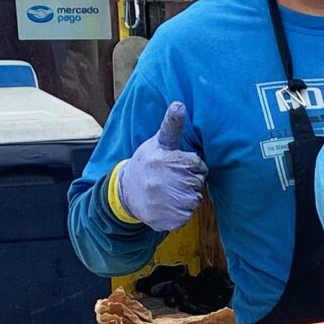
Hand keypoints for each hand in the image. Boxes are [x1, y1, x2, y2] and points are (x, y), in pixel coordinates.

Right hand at [113, 101, 202, 231]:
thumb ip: (172, 125)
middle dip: (190, 181)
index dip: (191, 166)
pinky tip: (167, 205)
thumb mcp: (159, 142)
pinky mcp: (166, 219)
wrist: (125, 192)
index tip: (175, 165)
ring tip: (169, 192)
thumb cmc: (148, 163)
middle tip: (171, 179)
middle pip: (198, 183)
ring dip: (187, 197)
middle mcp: (165, 181)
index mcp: (166, 159)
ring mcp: (165, 202)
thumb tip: (179, 104)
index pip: (198, 165)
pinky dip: (181, 213)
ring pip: (195, 200)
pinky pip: (186, 216)